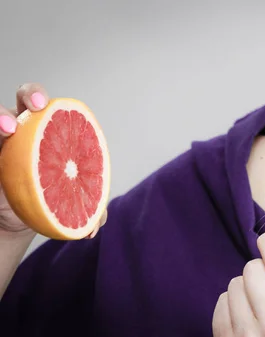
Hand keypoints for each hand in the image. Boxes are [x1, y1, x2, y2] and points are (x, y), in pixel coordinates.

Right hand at [0, 83, 106, 238]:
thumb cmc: (51, 197)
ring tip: (6, 130)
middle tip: (37, 108)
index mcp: (47, 130)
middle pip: (20, 97)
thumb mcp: (70, 202)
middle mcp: (21, 128)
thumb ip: (89, 209)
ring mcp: (0, 140)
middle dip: (28, 94)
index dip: (38, 95)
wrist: (22, 218)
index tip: (45, 105)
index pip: (40, 103)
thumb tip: (95, 225)